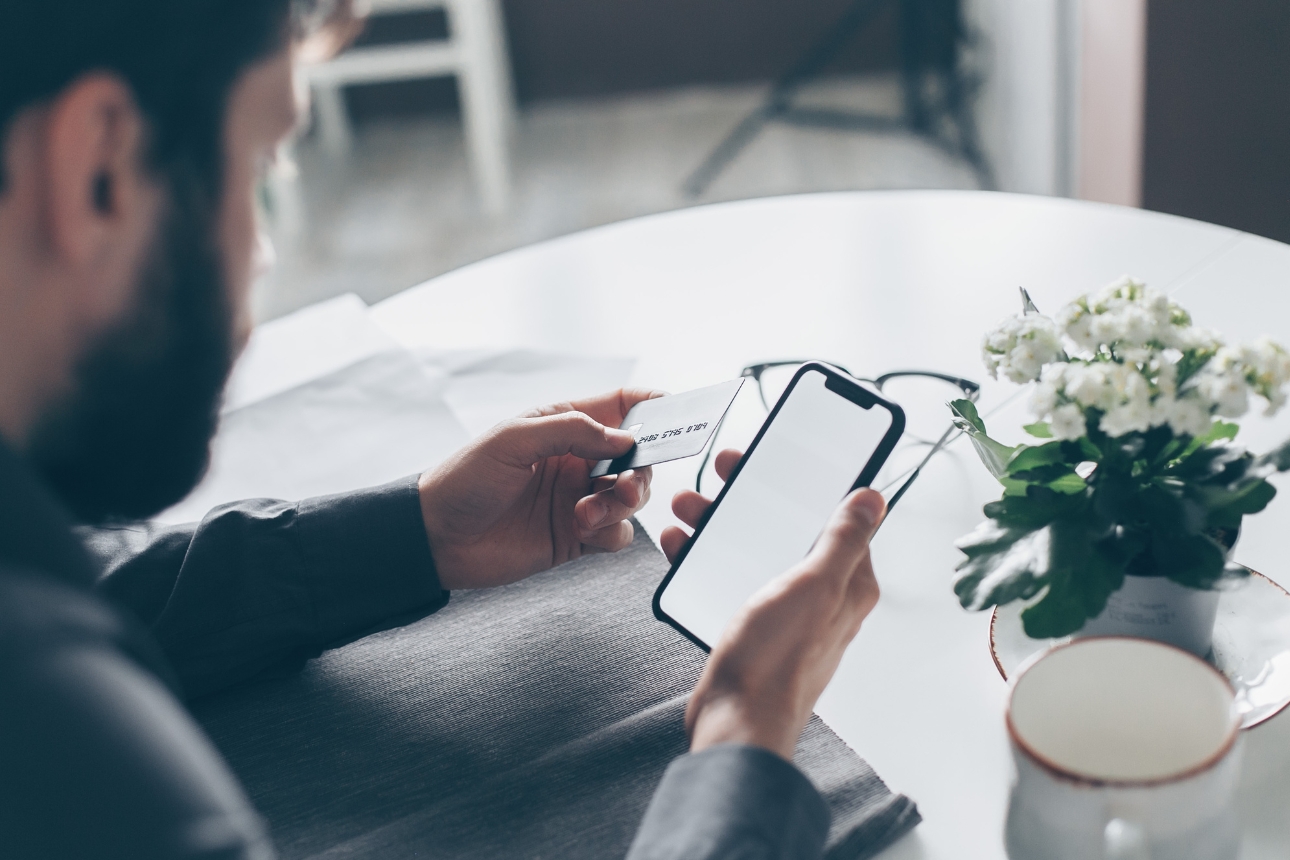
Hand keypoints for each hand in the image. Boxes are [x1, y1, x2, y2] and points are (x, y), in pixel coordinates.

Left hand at [418, 388, 665, 589]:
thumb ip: (572, 431)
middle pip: (638, 458)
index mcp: (564, 425)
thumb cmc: (466, 478)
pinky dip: (612, 533)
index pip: (621, 405)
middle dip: (641, 471)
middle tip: (625, 486)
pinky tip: (583, 531)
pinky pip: (618, 534)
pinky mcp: (577, 536)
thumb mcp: (513, 439)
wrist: (437, 537)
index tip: (680, 412)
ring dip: (623, 505)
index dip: (653, 405)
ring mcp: (579, 499)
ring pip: (632, 497)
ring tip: (589, 513)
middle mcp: (578, 460)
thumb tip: (625, 437)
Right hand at [661, 450, 885, 759]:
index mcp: (846, 583)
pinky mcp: (752, 626)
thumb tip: (873, 500)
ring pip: (753, 548)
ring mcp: (785, 611)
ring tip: (690, 507)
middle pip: (788, 527)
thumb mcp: (815, 586)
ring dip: (722, 523)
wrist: (735, 721)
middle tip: (724, 473)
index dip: (808, 483)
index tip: (777, 457)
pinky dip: (706, 556)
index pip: (836, 518)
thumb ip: (844, 540)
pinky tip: (683, 546)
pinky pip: (730, 576)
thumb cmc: (777, 662)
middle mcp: (820, 596)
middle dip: (753, 497)